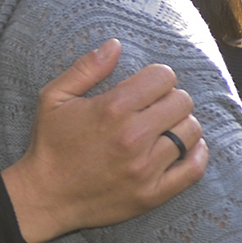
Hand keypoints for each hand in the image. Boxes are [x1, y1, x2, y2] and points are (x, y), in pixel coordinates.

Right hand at [0, 40, 206, 242]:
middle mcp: (133, 137)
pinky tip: (184, 148)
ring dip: (181, 125)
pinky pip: (194, 168)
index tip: (147, 87)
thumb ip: (85, 68)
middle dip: (170, 99)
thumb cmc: (50, 144)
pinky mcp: (152, 194)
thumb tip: (116, 44)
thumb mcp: (53, 98)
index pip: (163, 77)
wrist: (45, 197)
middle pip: (182, 101)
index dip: (157, 77)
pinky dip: (196, 154)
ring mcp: (145, 168)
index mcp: (112, 109)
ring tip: (164, 129)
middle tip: (154, 108)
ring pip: (190, 131)